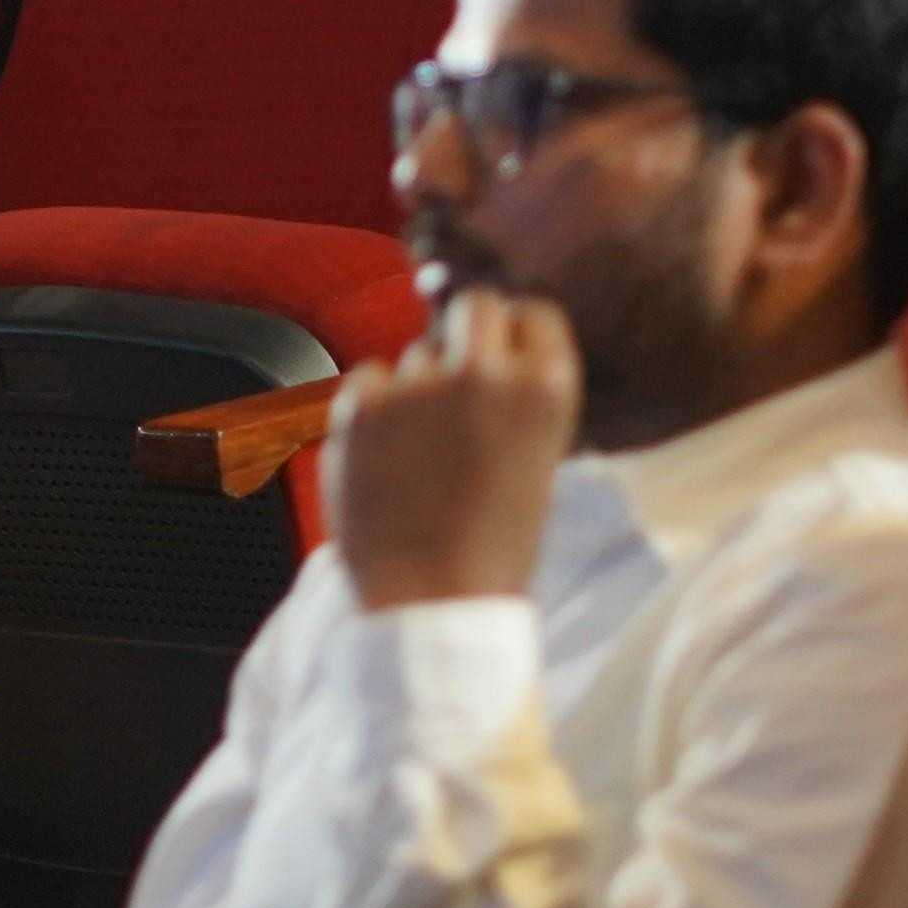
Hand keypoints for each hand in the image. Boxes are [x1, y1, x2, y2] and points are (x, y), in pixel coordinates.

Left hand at [325, 291, 578, 610]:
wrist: (438, 601)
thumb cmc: (494, 544)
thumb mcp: (536, 458)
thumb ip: (512, 397)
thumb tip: (480, 347)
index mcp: (546, 390)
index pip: (534, 312)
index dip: (516, 334)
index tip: (506, 357)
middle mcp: (485, 373)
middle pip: (474, 306)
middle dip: (467, 331)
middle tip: (461, 377)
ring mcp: (419, 385)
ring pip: (417, 355)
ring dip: (418, 388)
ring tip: (424, 457)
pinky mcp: (361, 403)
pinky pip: (368, 379)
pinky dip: (372, 408)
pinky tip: (386, 458)